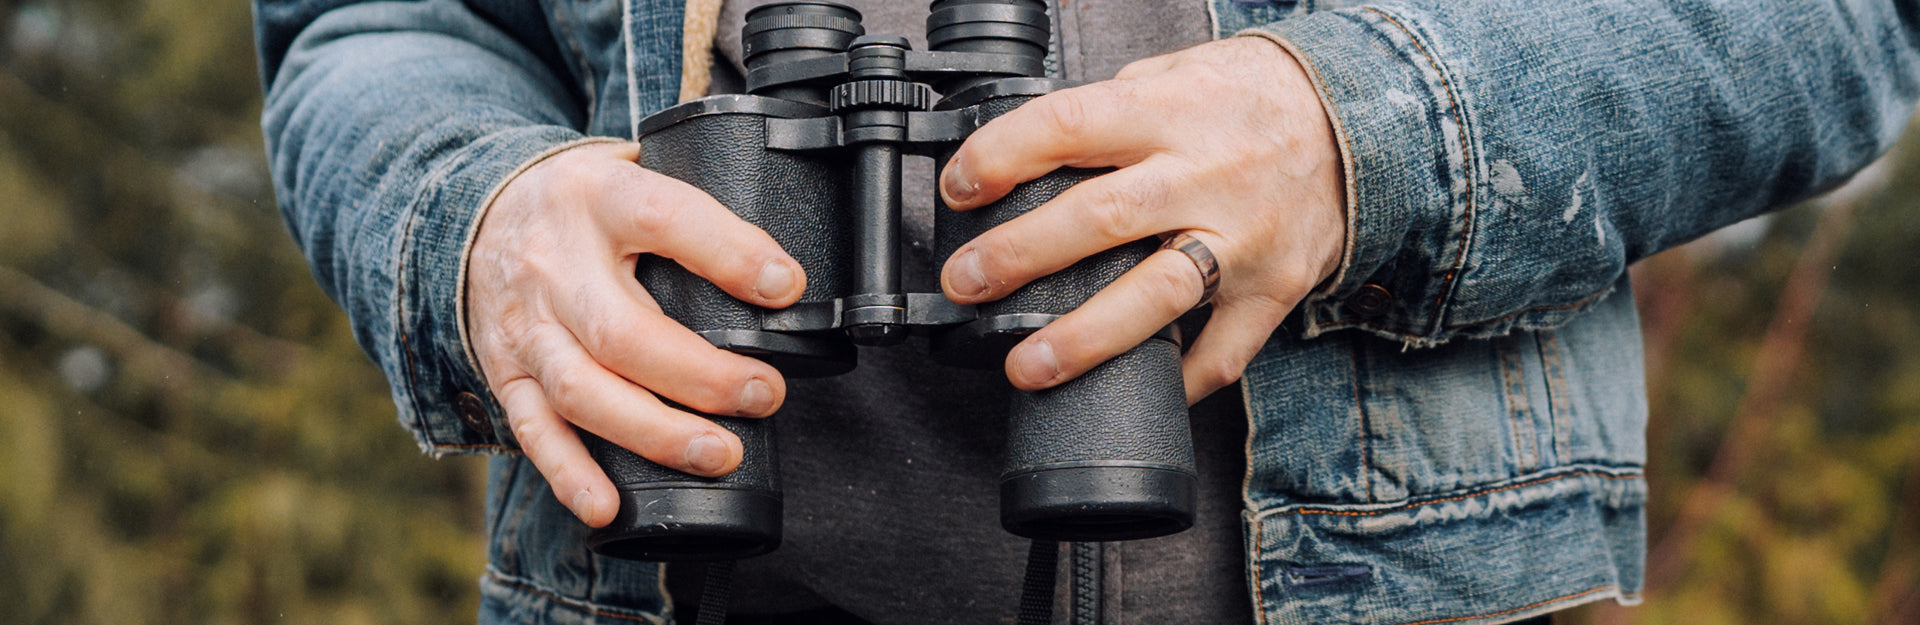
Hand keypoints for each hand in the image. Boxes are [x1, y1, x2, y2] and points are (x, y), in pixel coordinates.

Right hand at [466, 142, 805, 526]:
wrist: (477, 214)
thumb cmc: (582, 203)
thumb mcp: (631, 173)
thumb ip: (692, 211)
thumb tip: (781, 268)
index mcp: (597, 198)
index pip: (664, 219)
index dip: (729, 254)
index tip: (784, 287)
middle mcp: (554, 264)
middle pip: (623, 333)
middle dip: (702, 376)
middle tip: (764, 395)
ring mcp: (526, 326)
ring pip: (584, 392)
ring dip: (656, 434)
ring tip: (719, 454)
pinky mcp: (506, 373)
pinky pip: (536, 431)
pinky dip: (570, 474)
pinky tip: (608, 504)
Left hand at [938, 37, 1345, 402]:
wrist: (1360, 122)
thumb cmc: (1254, 100)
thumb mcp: (1178, 73)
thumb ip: (1112, 109)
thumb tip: (1029, 146)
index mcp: (1171, 112)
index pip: (1069, 126)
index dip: (1002, 156)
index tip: (961, 187)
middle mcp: (1205, 175)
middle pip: (1100, 217)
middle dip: (1020, 255)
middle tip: (967, 282)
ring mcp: (1242, 238)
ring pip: (1156, 294)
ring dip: (1085, 337)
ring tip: (1028, 366)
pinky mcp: (1274, 288)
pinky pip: (1226, 351)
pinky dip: (1183, 379)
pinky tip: (1140, 393)